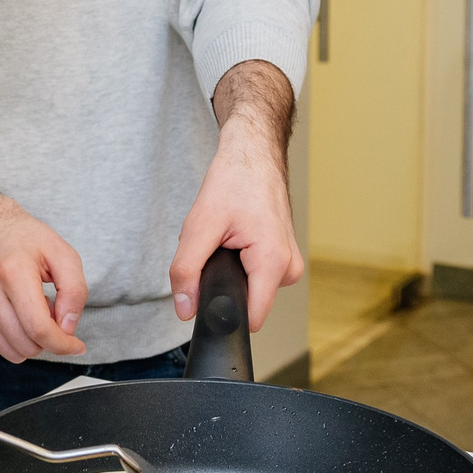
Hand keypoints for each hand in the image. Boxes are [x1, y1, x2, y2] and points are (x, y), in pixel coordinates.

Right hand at [0, 159, 87, 361]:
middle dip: (48, 339)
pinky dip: (14, 338)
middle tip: (52, 311)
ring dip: (31, 340)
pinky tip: (17, 312)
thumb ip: (75, 292)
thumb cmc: (27, 240)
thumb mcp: (64, 254)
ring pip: (12, 352)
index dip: (62, 344)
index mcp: (12, 272)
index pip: (38, 328)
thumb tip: (67, 329)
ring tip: (33, 309)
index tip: (76, 345)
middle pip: (26, 345)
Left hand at [170, 61, 303, 330]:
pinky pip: (255, 275)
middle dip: (223, 283)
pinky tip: (235, 238)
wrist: (253, 153)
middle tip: (217, 249)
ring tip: (226, 238)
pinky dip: (239, 261)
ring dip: (229, 270)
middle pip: (246, 303)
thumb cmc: (236, 180)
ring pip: (249, 288)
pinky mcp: (283, 258)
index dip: (223, 313)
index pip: (250, 319)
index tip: (207, 294)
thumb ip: (186, 271)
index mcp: (273, 263)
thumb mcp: (199, 226)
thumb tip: (184, 308)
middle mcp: (288, 268)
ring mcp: (289, 263)